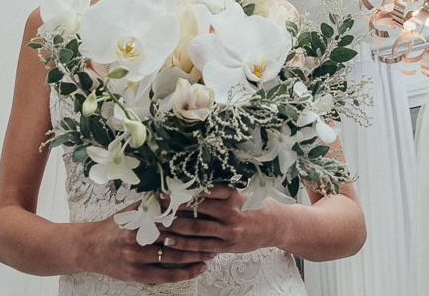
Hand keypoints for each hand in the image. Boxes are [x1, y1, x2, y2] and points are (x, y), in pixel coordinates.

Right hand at [82, 203, 212, 283]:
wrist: (90, 248)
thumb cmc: (114, 227)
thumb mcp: (131, 210)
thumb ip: (152, 203)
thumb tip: (175, 189)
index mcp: (139, 218)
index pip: (172, 216)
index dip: (192, 215)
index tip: (209, 213)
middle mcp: (138, 237)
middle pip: (176, 236)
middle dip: (198, 236)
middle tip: (217, 234)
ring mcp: (138, 257)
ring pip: (174, 256)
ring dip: (197, 255)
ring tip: (213, 252)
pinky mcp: (138, 274)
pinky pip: (168, 274)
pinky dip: (186, 272)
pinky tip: (200, 268)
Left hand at [158, 185, 279, 255]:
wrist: (276, 225)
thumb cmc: (255, 205)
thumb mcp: (239, 190)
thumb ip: (217, 188)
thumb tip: (190, 183)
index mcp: (230, 193)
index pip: (200, 190)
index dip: (180, 190)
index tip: (163, 188)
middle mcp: (229, 211)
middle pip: (194, 208)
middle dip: (171, 207)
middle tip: (152, 206)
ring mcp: (228, 230)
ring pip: (195, 228)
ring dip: (173, 227)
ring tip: (155, 224)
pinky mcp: (227, 246)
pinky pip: (201, 246)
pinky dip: (184, 245)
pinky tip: (169, 242)